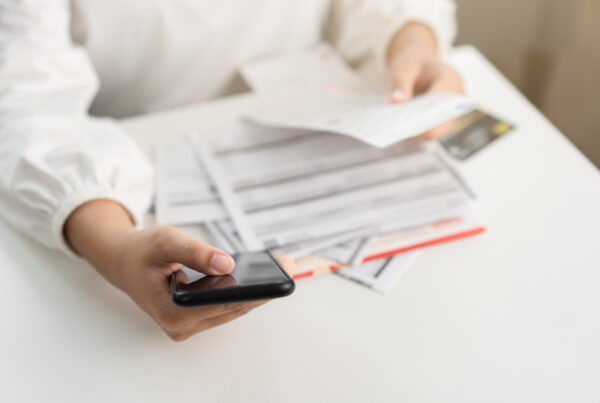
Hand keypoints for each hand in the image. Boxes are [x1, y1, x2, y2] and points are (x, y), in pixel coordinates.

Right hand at [65, 200, 295, 340]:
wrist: (121, 261)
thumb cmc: (141, 251)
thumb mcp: (166, 242)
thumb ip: (196, 252)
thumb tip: (228, 264)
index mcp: (173, 312)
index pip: (226, 303)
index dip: (257, 289)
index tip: (281, 275)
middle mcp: (181, 326)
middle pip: (233, 308)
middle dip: (263, 288)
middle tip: (289, 266)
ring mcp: (187, 325)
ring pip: (231, 309)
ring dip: (255, 290)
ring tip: (281, 267)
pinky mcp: (193, 318)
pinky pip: (224, 306)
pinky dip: (241, 291)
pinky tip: (260, 275)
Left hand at [387, 23, 463, 138]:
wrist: (418, 63)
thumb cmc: (414, 63)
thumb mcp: (403, 67)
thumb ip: (400, 83)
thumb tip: (396, 101)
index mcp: (451, 80)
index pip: (442, 104)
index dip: (426, 115)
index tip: (408, 122)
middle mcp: (456, 98)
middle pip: (442, 124)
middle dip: (421, 128)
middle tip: (399, 130)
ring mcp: (451, 111)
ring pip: (436, 131)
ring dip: (418, 132)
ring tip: (399, 129)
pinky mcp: (442, 120)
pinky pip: (430, 131)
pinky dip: (417, 131)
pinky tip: (403, 129)